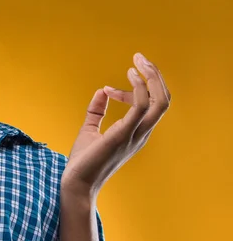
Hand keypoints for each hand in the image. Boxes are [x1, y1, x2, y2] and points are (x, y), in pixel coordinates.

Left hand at [61, 52, 170, 201]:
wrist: (76, 182)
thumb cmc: (84, 161)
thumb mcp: (89, 130)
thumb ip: (97, 111)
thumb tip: (102, 91)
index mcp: (137, 133)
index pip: (151, 105)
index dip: (134, 90)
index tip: (107, 90)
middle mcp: (141, 134)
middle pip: (164, 100)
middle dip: (155, 76)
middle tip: (140, 58)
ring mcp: (135, 135)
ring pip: (161, 102)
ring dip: (152, 77)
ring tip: (138, 61)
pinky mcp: (124, 135)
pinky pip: (143, 106)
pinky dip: (139, 88)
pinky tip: (128, 76)